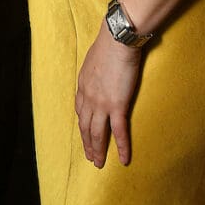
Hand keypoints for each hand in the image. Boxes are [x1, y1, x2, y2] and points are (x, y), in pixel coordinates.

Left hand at [75, 20, 141, 167]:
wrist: (117, 41)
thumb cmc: (108, 44)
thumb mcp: (93, 59)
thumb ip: (94, 71)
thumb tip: (98, 73)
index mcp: (83, 85)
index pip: (80, 110)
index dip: (82, 124)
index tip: (85, 133)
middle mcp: (88, 97)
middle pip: (85, 126)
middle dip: (87, 143)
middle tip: (90, 157)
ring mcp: (101, 103)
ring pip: (97, 133)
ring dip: (98, 150)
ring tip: (100, 163)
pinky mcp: (117, 105)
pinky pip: (118, 132)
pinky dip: (121, 148)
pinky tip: (124, 160)